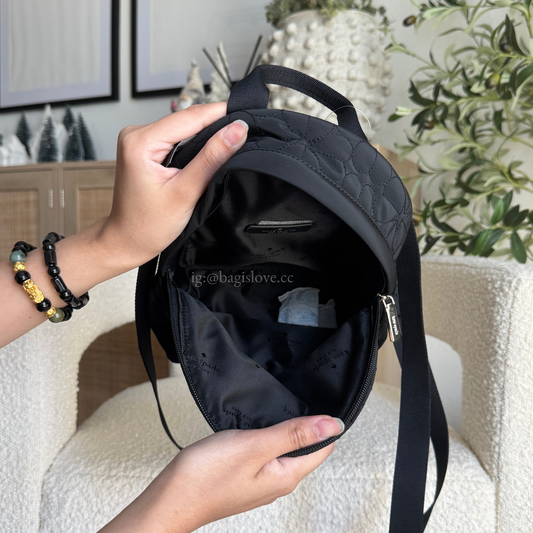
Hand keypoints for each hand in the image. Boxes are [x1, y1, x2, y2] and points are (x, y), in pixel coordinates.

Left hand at [0, 103, 247, 347]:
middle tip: (247, 131)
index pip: (190, 117)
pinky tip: (212, 150)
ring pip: (183, 128)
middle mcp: (137, 133)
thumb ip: (212, 158)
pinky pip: (177, 138)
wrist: (126, 241)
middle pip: (186, 120)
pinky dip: (195, 144)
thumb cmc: (149, 224)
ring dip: (207, 135)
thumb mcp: (186, 191)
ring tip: (235, 140)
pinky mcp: (146, 148)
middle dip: (216, 125)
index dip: (222, 115)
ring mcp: (140, 139)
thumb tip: (238, 130)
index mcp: (141, 141)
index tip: (249, 117)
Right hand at [99, 415, 343, 532]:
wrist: (170, 498)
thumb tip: (333, 425)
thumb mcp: (256, 446)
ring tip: (283, 406)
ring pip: (285, 450)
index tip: (324, 401)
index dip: (326, 425)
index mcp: (286, 475)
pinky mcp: (244, 476)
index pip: (322, 449)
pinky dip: (268, 436)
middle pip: (305, 449)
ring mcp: (260, 480)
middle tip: (304, 397)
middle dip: (308, 425)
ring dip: (287, 430)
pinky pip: (266, 453)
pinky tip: (258, 425)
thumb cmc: (207, 475)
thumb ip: (294, 434)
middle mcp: (277, 481)